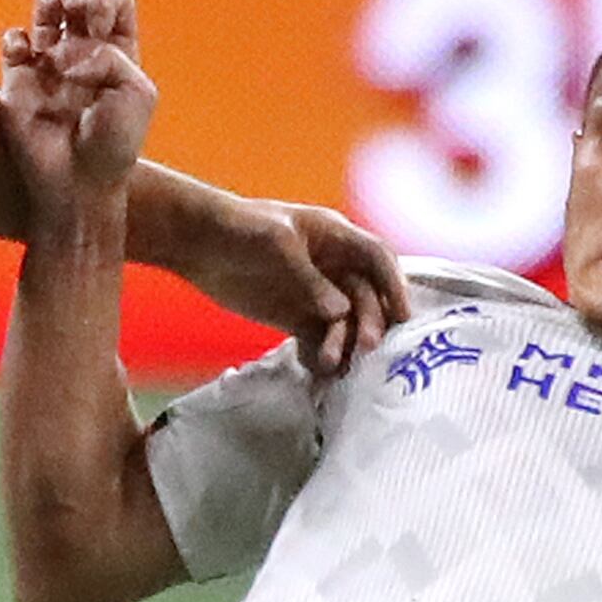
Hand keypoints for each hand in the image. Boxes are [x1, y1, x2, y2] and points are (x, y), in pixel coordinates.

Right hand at [0, 0, 157, 201]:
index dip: (107, 0)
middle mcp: (84, 54)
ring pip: (46, 9)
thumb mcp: (136, 92)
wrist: (75, 184)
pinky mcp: (19, 81)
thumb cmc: (113, 144)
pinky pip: (14, 41)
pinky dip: (18, 40)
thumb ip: (112, 55)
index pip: (114, 2)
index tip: (101, 25)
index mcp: (118, 54)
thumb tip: (68, 51)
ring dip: (48, 2)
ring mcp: (50, 65)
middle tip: (78, 11)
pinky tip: (29, 57)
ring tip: (51, 23)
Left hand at [168, 192, 408, 376]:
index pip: (378, 259)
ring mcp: (316, 294)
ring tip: (333, 364)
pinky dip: (321, 356)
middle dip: (370, 321)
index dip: (395, 285)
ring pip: (344, 324)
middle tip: (366, 347)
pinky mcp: (296, 318)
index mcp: (335, 238)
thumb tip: (340, 313)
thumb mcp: (276, 245)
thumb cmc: (240, 230)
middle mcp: (333, 267)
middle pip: (366, 296)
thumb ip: (309, 279)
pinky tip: (318, 371)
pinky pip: (318, 341)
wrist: (197, 245)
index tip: (404, 315)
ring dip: (344, 344)